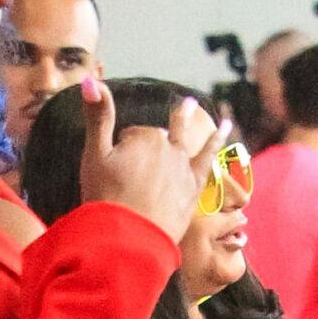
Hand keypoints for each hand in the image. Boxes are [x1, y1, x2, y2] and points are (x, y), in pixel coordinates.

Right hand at [76, 79, 222, 244]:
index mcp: (144, 138)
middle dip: (147, 145)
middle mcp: (168, 148)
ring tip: (192, 105)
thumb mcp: (94, 156)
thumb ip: (97, 116)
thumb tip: (91, 79)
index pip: (132, 137)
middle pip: (157, 141)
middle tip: (139, 154)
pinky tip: (226, 127)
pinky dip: (217, 142)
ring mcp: (184, 169)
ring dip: (188, 121)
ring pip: (185, 142)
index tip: (113, 173)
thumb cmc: (105, 199)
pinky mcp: (194, 190)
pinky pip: (209, 160)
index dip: (121, 152)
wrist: (128, 239)